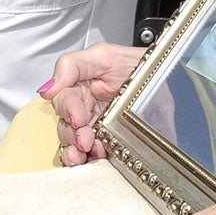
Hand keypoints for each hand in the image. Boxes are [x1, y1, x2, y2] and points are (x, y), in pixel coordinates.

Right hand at [46, 43, 144, 164]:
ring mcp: (96, 128)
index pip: (63, 100)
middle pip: (65, 126)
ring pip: (75, 144)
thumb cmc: (136, 64)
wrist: (168, 78)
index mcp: (79, 87)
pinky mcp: (110, 143)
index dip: (67, 109)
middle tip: (84, 139)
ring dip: (76, 151)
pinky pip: (94, 155)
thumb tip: (47, 88)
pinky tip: (97, 156)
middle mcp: (85, 109)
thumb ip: (72, 66)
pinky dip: (92, 159)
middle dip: (71, 135)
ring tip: (86, 153)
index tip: (77, 117)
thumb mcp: (104, 55)